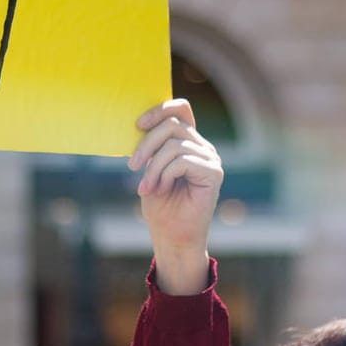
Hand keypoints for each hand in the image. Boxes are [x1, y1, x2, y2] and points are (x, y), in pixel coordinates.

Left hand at [128, 99, 222, 294]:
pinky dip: (165, 174)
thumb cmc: (160, 206)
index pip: (181, 108)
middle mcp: (203, 147)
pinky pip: (182, 160)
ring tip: (147, 187)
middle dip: (146, 144)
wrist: (172, 237)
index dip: (159, 109)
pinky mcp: (213, 173)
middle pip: (172, 125)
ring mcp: (211, 159)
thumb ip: (152, 147)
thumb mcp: (149, 169)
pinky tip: (161, 189)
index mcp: (188, 142)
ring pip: (174, 145)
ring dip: (153, 167)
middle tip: (131, 166)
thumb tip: (139, 123)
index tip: (137, 125)